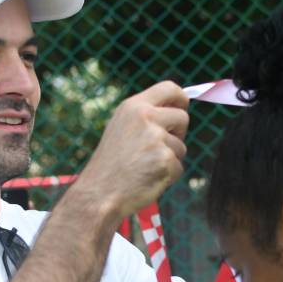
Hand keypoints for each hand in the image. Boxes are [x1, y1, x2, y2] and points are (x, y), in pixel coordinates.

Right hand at [74, 81, 189, 218]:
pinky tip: (148, 178)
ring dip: (170, 159)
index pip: (169, 88)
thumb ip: (145, 116)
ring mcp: (156, 139)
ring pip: (181, 147)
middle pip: (183, 118)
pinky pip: (179, 167)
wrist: (99, 193)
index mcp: (134, 107)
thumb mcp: (121, 127)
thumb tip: (177, 110)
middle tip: (159, 148)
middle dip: (178, 133)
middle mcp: (146, 118)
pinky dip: (168, 176)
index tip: (181, 109)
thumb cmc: (110, 164)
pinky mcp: (165, 160)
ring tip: (145, 167)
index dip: (180, 99)